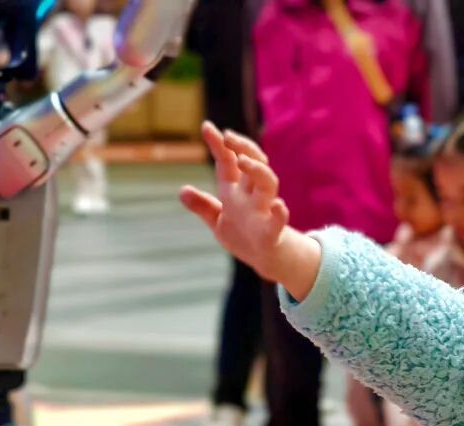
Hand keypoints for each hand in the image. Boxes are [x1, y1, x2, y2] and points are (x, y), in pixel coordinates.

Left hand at [180, 122, 321, 300]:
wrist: (264, 260)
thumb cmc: (243, 236)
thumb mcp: (217, 221)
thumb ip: (203, 206)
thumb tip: (183, 191)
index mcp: (235, 192)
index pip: (227, 163)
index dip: (218, 145)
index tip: (207, 127)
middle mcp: (251, 196)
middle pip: (253, 164)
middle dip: (243, 148)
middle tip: (228, 137)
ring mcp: (264, 211)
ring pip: (267, 184)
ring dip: (257, 170)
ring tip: (243, 161)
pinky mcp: (273, 232)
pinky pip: (278, 221)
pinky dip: (280, 214)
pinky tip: (279, 206)